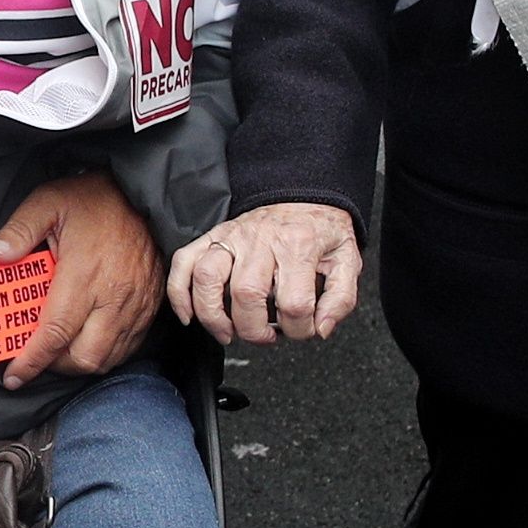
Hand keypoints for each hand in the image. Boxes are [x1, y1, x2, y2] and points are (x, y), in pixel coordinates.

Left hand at [0, 170, 163, 390]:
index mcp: (84, 274)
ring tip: (60, 351)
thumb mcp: (48, 201)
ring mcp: (135, 304)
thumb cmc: (94, 198)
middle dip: (57, 366)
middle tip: (37, 356)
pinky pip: (128, 346)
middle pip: (85, 357)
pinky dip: (106, 353)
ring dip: (80, 362)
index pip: (55, 333)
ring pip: (108, 358)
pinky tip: (88, 340)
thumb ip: (19, 230)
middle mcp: (114, 296)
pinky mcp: (150, 306)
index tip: (13, 375)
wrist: (143, 193)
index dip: (32, 360)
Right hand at [167, 203, 362, 347]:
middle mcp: (262, 240)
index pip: (294, 303)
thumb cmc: (321, 228)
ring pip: (208, 278)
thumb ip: (341, 299)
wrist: (305, 192)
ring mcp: (233, 237)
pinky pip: (184, 262)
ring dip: (213, 316)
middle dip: (254, 330)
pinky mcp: (214, 236)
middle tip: (266, 335)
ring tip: (228, 333)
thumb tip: (322, 328)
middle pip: (247, 294)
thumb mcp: (347, 259)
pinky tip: (189, 314)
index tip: (301, 330)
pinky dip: (179, 292)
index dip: (299, 330)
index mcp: (299, 245)